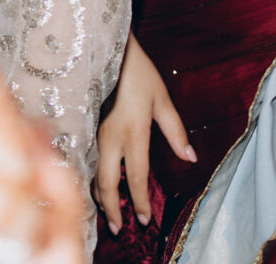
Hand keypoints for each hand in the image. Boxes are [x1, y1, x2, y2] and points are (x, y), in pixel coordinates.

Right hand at [94, 36, 193, 234]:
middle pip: (107, 184)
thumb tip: (190, 157)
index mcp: (132, 132)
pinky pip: (87, 160)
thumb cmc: (138, 71)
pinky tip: (94, 186)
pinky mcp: (84, 126)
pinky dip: (90, 179)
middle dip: (112, 210)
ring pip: (93, 174)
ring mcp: (93, 132)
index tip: (146, 220)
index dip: (141, 201)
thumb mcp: (162, 99)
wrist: (105, 47)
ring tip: (106, 214)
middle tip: (118, 229)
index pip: (136, 176)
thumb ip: (175, 131)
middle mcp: (109, 137)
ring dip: (99, 197)